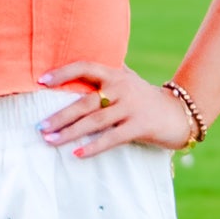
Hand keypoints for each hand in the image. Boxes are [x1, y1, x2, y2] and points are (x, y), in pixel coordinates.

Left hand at [35, 61, 194, 157]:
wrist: (179, 113)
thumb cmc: (144, 97)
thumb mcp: (128, 79)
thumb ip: (107, 73)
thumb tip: (76, 65)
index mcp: (115, 74)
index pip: (85, 68)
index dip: (63, 73)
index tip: (41, 81)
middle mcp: (121, 88)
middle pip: (85, 102)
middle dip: (60, 115)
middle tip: (40, 126)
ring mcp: (131, 107)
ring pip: (95, 121)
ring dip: (70, 132)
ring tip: (50, 140)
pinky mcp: (139, 126)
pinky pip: (111, 138)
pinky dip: (93, 146)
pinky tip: (77, 153)